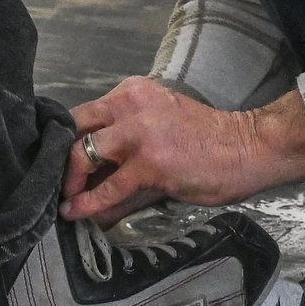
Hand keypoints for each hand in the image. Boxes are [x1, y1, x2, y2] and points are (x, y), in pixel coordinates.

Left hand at [64, 74, 304, 221]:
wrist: (248, 147)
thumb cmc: (208, 140)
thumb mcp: (160, 123)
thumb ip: (126, 140)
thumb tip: (91, 171)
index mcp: (132, 92)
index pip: (83, 113)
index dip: (64, 139)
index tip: (56, 160)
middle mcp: (131, 105)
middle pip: (75, 129)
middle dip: (58, 158)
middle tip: (56, 182)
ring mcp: (139, 133)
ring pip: (82, 156)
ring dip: (69, 182)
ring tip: (65, 201)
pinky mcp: (150, 163)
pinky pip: (108, 187)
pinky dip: (88, 203)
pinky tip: (78, 213)